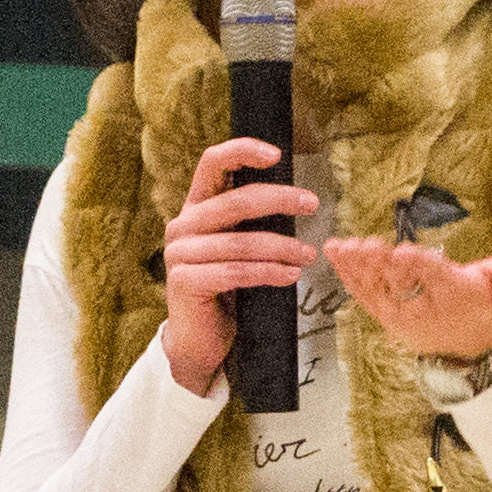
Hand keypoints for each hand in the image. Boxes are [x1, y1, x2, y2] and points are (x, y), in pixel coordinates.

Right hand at [160, 138, 317, 395]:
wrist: (200, 341)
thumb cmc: (226, 290)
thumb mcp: (237, 248)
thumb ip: (251, 222)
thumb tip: (298, 197)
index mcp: (196, 208)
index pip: (212, 163)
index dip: (242, 151)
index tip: (277, 154)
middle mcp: (183, 225)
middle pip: (235, 201)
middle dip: (280, 200)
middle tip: (312, 204)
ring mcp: (179, 254)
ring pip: (241, 242)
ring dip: (282, 247)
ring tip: (309, 255)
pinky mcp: (184, 282)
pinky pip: (235, 272)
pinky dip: (268, 273)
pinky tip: (291, 276)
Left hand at [321, 237, 491, 359]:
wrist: (471, 351)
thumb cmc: (487, 309)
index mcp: (454, 295)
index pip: (435, 277)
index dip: (419, 265)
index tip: (402, 251)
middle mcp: (424, 308)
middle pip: (399, 283)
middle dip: (380, 264)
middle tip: (363, 245)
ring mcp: (402, 315)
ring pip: (376, 290)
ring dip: (357, 269)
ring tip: (340, 248)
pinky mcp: (387, 316)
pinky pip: (366, 296)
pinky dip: (349, 276)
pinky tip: (335, 256)